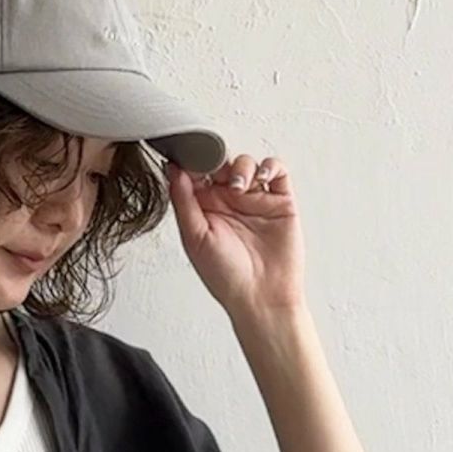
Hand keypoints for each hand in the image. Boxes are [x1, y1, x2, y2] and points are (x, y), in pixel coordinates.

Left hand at [165, 153, 305, 318]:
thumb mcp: (194, 237)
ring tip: (238, 187)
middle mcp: (228, 202)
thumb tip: (172, 169)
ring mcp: (254, 199)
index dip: (192, 161)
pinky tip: (261, 177)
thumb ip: (183, 201)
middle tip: (216, 170)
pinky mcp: (280, 201)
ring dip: (241, 166)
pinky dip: (270, 166)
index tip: (188, 155)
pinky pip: (276, 171)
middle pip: (221, 163)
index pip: (195, 174)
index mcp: (203, 209)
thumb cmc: (225, 276)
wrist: (261, 296)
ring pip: (246, 163)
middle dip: (217, 160)